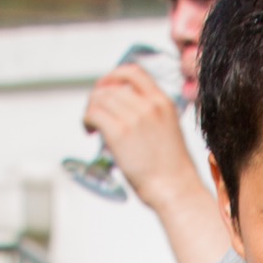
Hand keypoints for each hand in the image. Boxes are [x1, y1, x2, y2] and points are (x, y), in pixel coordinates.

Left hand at [80, 60, 195, 202]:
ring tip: (92, 125)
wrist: (175, 189)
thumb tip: (126, 111)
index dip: (114, 76)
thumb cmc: (173, 170)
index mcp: (162, 102)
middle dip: (98, 96)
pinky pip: (93, 114)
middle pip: (111, 87)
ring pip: (99, 98)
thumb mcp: (170, 130)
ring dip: (90, 109)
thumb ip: (151, 115)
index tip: (107, 86)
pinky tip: (90, 131)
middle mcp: (148, 105)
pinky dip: (86, 120)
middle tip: (95, 112)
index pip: (133, 72)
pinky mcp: (119, 133)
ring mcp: (133, 118)